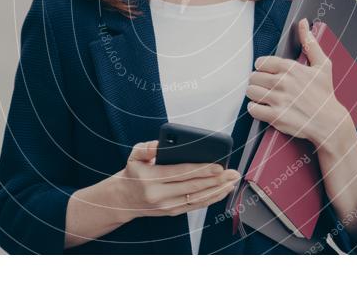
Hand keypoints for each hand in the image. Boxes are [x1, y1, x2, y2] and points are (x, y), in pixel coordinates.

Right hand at [113, 140, 240, 221]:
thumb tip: (159, 144)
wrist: (123, 199)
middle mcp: (159, 195)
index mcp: (151, 178)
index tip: (218, 166)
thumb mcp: (134, 155)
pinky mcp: (173, 212)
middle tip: (233, 173)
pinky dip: (211, 199)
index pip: (180, 173)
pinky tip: (223, 191)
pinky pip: (195, 205)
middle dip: (216, 180)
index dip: (201, 170)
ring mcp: (167, 206)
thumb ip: (146, 148)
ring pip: (197, 198)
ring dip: (218, 190)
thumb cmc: (133, 173)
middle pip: (193, 187)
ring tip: (233, 181)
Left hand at [245, 18, 352, 152]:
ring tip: (266, 97)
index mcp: (291, 67)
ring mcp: (278, 99)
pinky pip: (252, 109)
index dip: (263, 69)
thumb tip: (304, 22)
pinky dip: (256, 109)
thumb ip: (310, 43)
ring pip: (251, 92)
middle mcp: (283, 82)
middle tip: (267, 87)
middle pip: (253, 77)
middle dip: (258, 82)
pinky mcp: (276, 116)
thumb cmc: (325, 94)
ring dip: (256, 95)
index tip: (270, 74)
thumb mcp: (322, 65)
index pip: (260, 62)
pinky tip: (264, 108)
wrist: (330, 123)